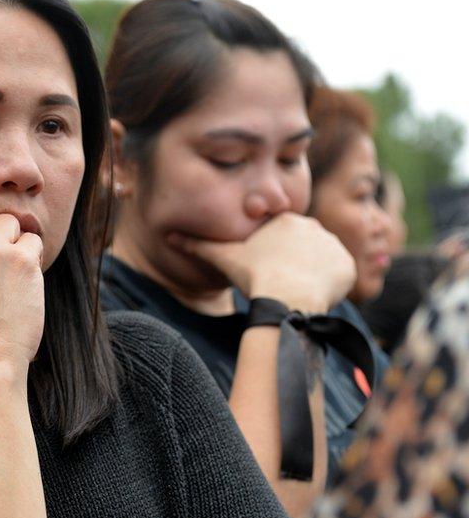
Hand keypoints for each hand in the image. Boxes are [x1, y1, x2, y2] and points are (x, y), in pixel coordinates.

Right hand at [168, 212, 355, 312]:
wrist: (288, 297)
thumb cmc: (254, 275)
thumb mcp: (222, 257)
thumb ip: (197, 245)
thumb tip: (169, 236)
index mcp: (285, 220)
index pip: (281, 238)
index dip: (273, 257)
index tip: (268, 272)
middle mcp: (314, 225)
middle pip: (302, 249)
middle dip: (294, 266)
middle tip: (280, 285)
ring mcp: (333, 246)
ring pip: (320, 262)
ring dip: (311, 275)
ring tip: (295, 292)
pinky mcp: (348, 266)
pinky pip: (339, 276)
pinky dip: (328, 287)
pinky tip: (312, 296)